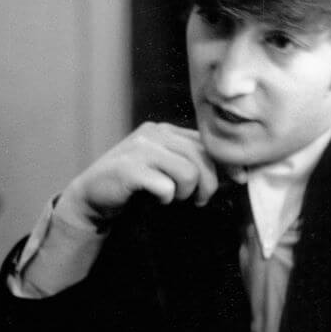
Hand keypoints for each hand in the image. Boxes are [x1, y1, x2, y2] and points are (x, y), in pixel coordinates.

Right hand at [58, 123, 219, 228]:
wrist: (92, 196)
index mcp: (164, 130)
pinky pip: (166, 186)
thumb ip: (191, 162)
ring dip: (186, 193)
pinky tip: (156, 199)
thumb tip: (235, 172)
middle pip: (202, 157)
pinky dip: (165, 198)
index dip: (226, 163)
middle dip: (209, 184)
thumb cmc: (133, 185)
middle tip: (198, 201)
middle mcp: (153, 134)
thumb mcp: (163, 166)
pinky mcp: (129, 169)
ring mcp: (140, 149)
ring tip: (174, 198)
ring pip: (189, 172)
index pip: (206, 142)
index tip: (238, 180)